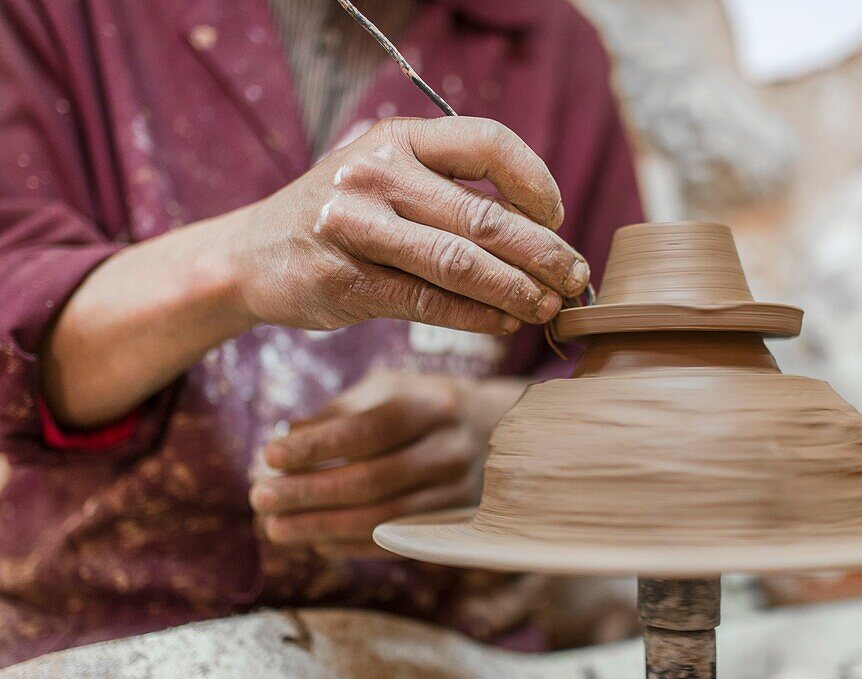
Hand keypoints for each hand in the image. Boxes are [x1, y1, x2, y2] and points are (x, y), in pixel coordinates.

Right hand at [233, 116, 588, 333]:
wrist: (251, 253)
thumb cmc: (341, 216)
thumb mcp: (387, 178)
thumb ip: (450, 192)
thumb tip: (541, 230)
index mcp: (397, 139)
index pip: (486, 142)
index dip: (535, 179)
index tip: (558, 214)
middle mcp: (375, 174)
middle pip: (482, 215)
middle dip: (542, 251)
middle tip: (576, 276)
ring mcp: (356, 228)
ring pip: (459, 263)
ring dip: (516, 290)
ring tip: (549, 306)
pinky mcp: (346, 282)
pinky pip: (428, 303)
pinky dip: (476, 316)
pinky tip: (505, 323)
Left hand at [250, 370, 523, 555]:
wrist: (500, 434)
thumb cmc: (426, 405)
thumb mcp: (390, 390)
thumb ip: (338, 413)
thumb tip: (281, 443)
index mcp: (435, 406)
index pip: (369, 430)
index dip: (318, 446)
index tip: (269, 455)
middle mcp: (453, 451)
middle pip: (374, 480)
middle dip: (310, 493)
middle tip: (259, 499)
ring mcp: (460, 493)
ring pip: (384, 520)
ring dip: (322, 527)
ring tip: (274, 528)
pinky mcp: (457, 526)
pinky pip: (397, 543)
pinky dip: (351, 545)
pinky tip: (314, 541)